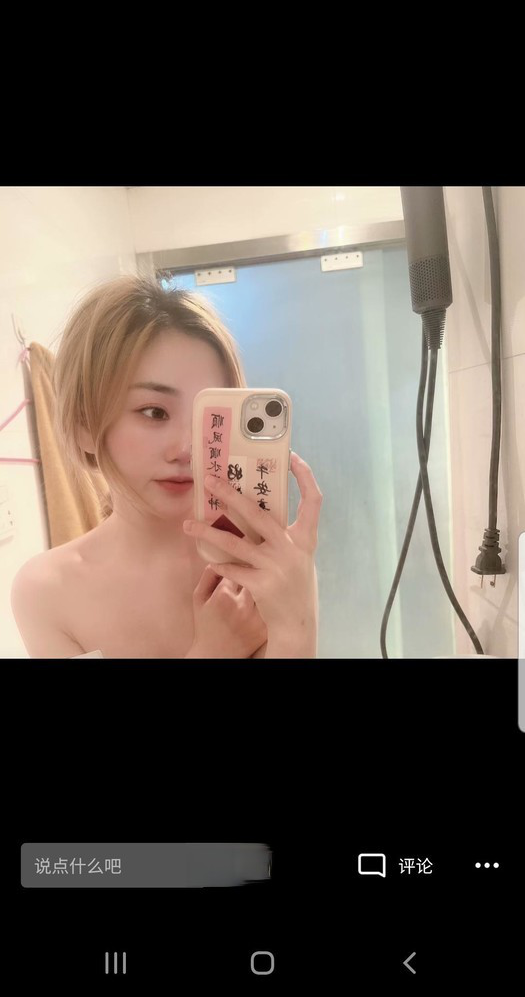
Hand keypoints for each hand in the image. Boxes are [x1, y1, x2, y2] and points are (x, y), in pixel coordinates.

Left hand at [183, 453, 321, 657]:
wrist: (296, 624)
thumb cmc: (294, 586)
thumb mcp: (298, 558)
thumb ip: (284, 537)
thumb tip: (254, 511)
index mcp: (306, 539)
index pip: (314, 500)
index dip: (305, 476)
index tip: (292, 456)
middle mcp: (292, 549)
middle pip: (258, 513)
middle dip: (231, 494)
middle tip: (210, 480)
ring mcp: (277, 566)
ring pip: (235, 543)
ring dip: (208, 533)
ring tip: (188, 525)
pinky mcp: (262, 584)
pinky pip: (232, 569)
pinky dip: (219, 564)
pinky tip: (208, 560)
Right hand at [186, 564, 267, 658]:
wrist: (216, 654)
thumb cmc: (205, 625)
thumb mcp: (199, 598)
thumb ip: (208, 576)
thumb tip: (221, 557)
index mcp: (224, 595)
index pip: (240, 566)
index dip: (243, 562)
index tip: (243, 560)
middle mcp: (242, 606)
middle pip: (257, 576)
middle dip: (257, 571)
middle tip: (257, 568)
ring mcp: (256, 618)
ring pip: (268, 590)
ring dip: (267, 584)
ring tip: (265, 581)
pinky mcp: (266, 628)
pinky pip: (274, 605)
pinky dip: (273, 600)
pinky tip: (270, 598)